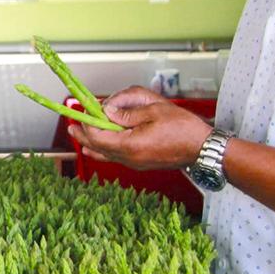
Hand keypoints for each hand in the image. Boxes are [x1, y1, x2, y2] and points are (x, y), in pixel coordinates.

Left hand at [67, 86, 211, 170]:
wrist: (203, 149)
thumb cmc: (184, 129)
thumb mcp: (154, 111)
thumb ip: (127, 112)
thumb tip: (107, 112)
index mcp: (130, 145)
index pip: (97, 136)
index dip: (88, 123)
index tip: (84, 111)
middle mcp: (130, 158)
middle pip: (97, 148)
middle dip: (83, 135)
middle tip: (71, 126)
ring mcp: (135, 163)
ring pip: (106, 154)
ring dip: (92, 143)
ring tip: (79, 135)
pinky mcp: (141, 163)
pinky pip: (116, 157)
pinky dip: (104, 150)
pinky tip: (97, 148)